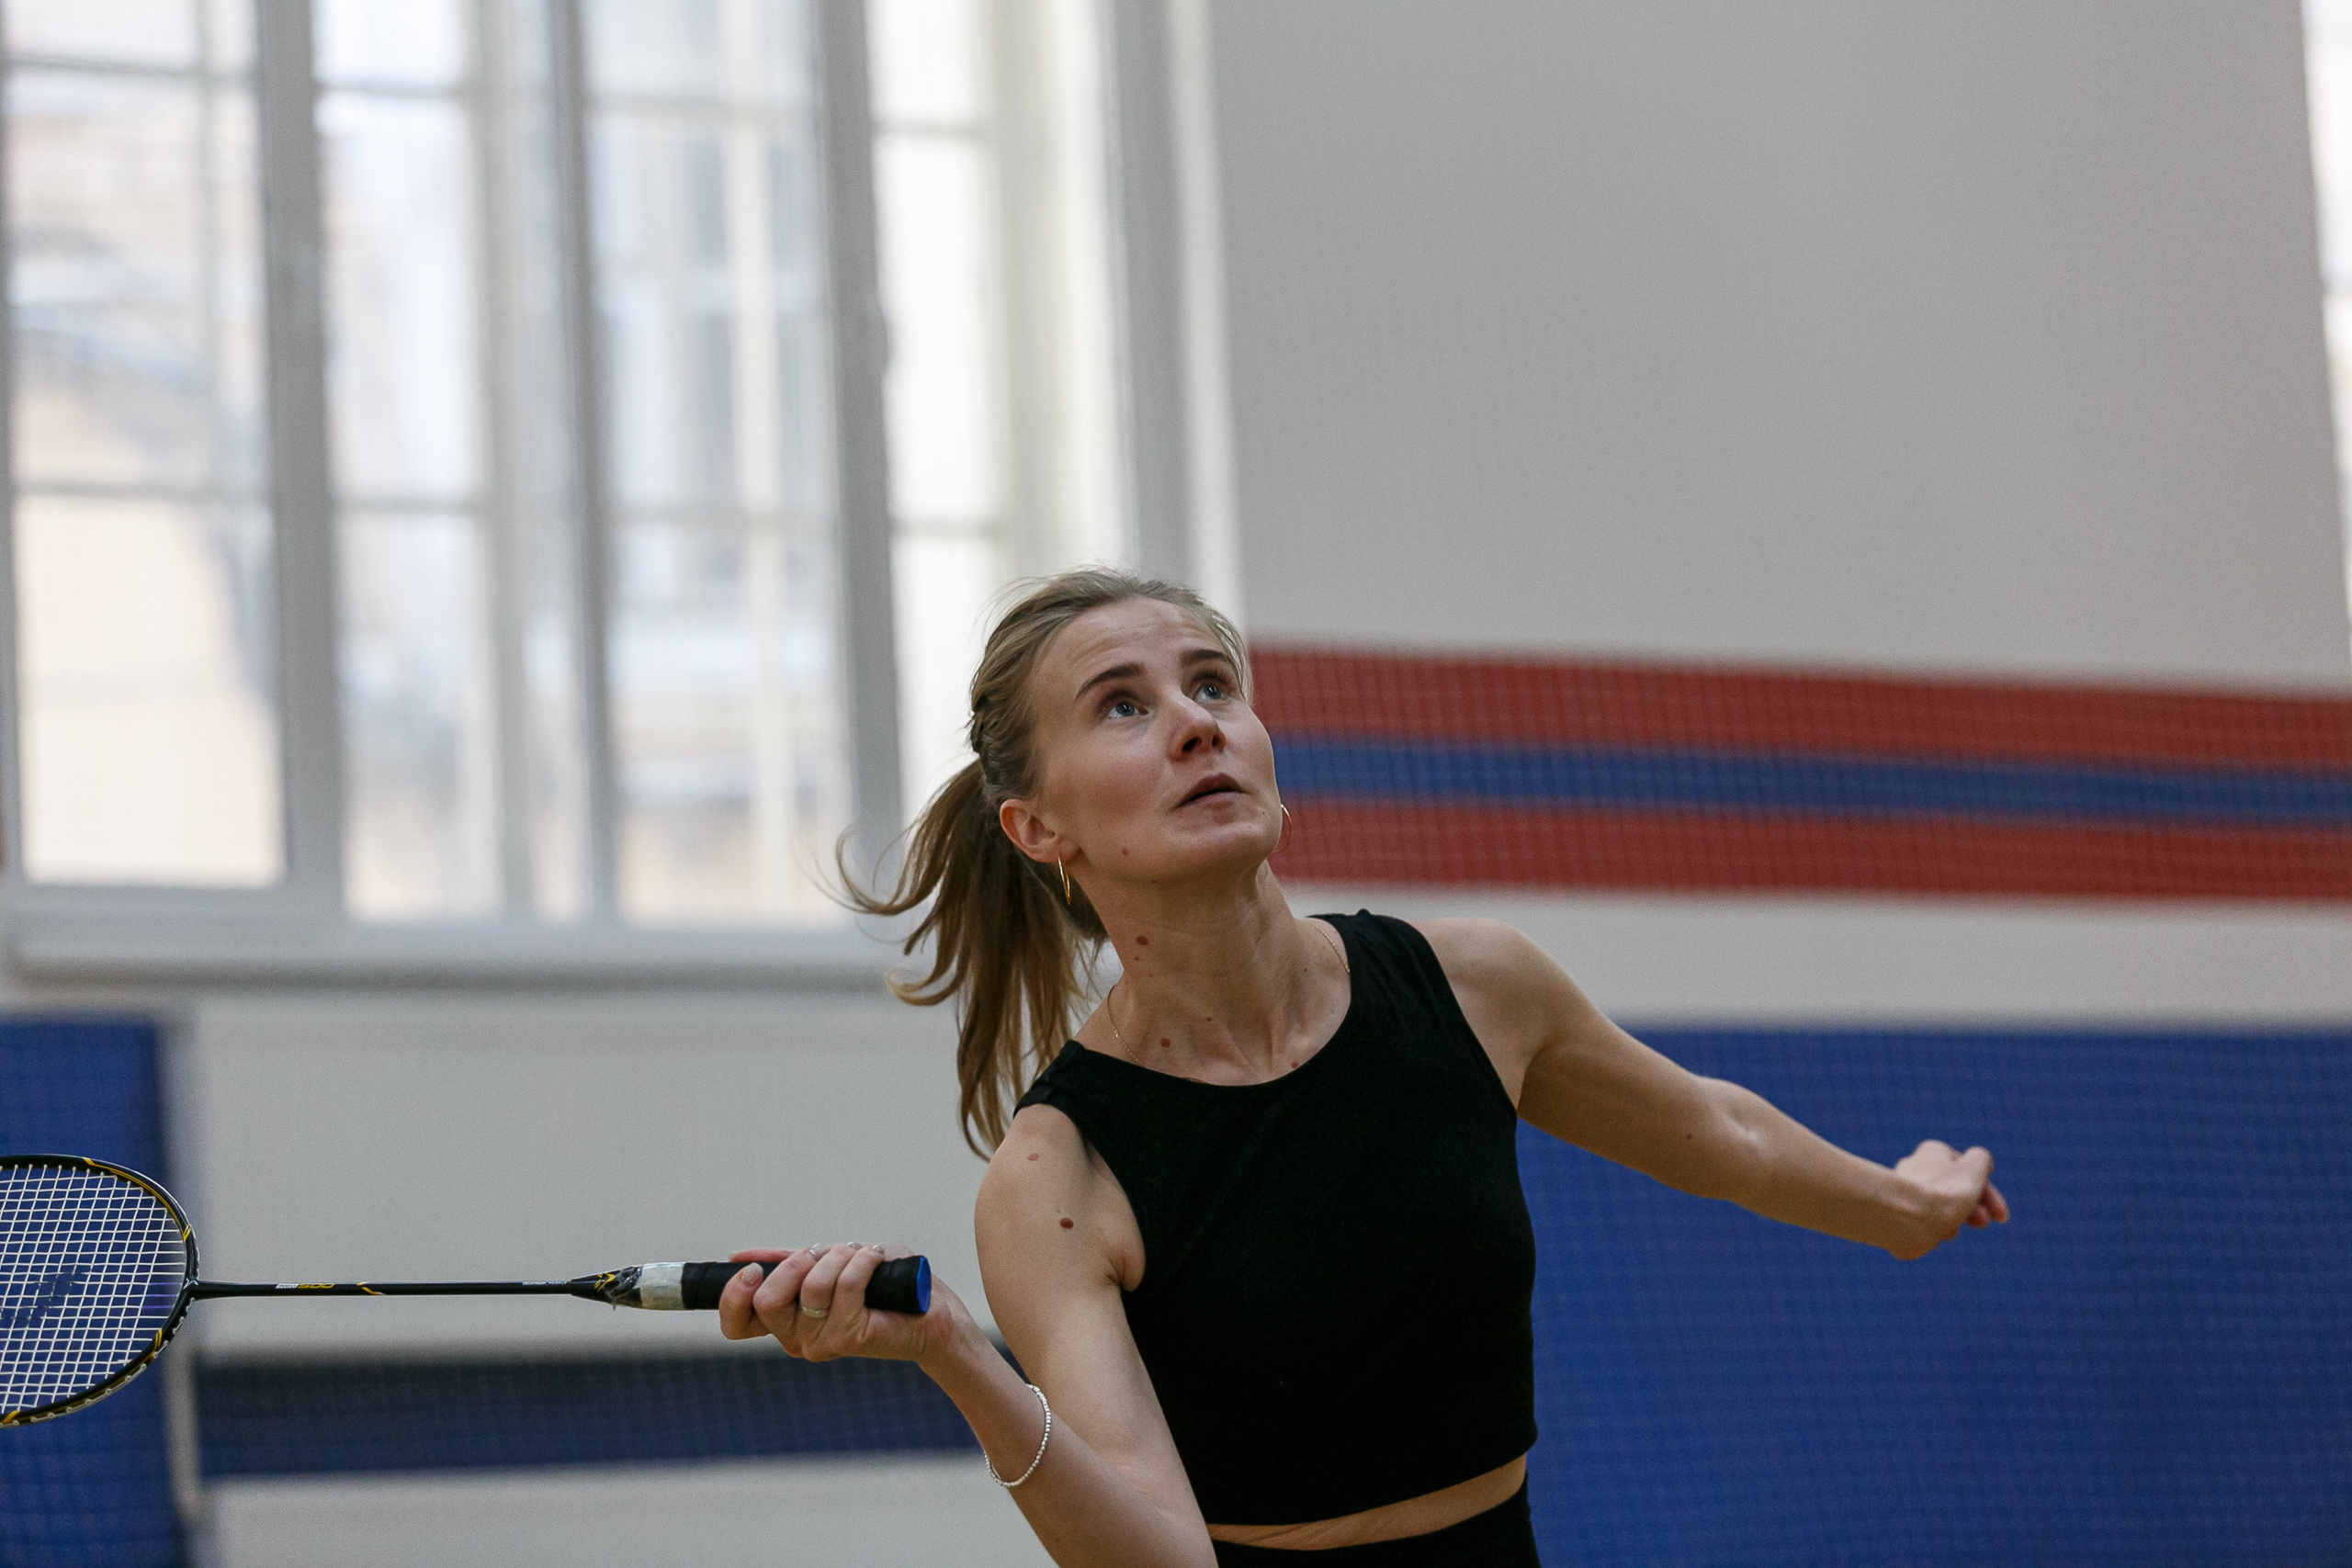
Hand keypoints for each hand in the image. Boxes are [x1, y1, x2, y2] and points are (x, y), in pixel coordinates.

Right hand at [715, 1243, 960, 1364]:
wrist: (929, 1312)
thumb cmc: (881, 1284)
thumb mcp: (827, 1263)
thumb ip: (786, 1262)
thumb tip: (736, 1257)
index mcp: (786, 1323)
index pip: (735, 1326)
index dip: (732, 1296)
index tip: (751, 1269)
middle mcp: (797, 1340)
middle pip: (765, 1302)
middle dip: (794, 1263)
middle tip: (821, 1254)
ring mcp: (821, 1343)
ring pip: (811, 1287)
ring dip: (839, 1257)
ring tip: (861, 1257)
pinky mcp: (849, 1339)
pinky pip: (846, 1285)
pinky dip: (863, 1261)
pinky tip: (876, 1261)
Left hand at [1886, 1140, 2008, 1259]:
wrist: (1910, 1220)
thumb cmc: (1944, 1193)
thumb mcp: (1974, 1169)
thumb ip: (1980, 1160)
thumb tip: (1978, 1159)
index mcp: (1931, 1153)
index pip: (1966, 1169)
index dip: (1987, 1192)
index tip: (2000, 1214)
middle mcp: (1913, 1167)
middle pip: (1952, 1188)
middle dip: (1972, 1207)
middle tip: (1983, 1223)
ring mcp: (1903, 1191)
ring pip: (1938, 1206)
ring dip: (1954, 1219)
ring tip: (1954, 1230)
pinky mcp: (1896, 1213)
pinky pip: (1922, 1221)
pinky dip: (1934, 1228)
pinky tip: (1937, 1235)